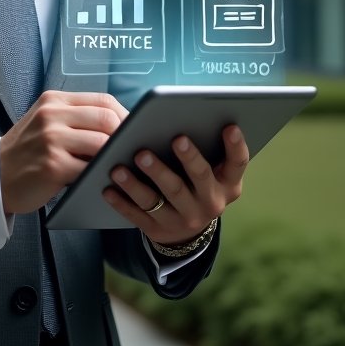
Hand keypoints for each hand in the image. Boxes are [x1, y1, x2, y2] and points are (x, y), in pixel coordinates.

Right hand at [0, 91, 127, 214]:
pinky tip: (103, 180)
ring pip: (102, 143)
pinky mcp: (52, 165)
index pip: (103, 101)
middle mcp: (52, 115)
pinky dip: (100, 175)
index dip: (125, 116)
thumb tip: (122, 127)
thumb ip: (77, 119)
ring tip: (119, 166)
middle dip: (125, 137)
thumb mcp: (46, 123)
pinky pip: (89, 169)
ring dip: (114, 157)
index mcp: (54, 101)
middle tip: (130, 152)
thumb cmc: (27, 152)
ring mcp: (51, 139)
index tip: (135, 131)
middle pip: (107, 119)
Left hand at [102, 125, 248, 244]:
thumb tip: (185, 113)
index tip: (229, 126)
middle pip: (198, 178)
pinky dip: (121, 202)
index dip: (235, 146)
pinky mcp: (158, 230)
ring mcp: (184, 219)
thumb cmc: (196, 184)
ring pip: (160, 198)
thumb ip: (205, 148)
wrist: (186, 231)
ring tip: (120, 166)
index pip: (237, 164)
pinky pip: (137, 215)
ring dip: (138, 182)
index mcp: (227, 184)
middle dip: (187, 158)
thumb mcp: (212, 172)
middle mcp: (210, 203)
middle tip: (174, 138)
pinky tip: (107, 188)